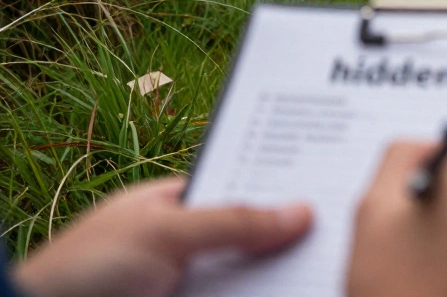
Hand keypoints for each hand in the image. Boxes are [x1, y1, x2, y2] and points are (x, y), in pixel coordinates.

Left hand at [13, 178, 311, 296]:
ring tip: (330, 269)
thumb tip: (301, 210)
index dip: (284, 185)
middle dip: (293, 236)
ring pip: (253, 276)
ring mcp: (192, 283)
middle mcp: (187, 243)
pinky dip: (265, 295)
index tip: (331, 182)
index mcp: (176, 204)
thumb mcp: (163, 233)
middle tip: (341, 234)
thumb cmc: (84, 270)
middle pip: (256, 236)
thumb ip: (233, 221)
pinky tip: (298, 289)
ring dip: (284, 275)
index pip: (244, 185)